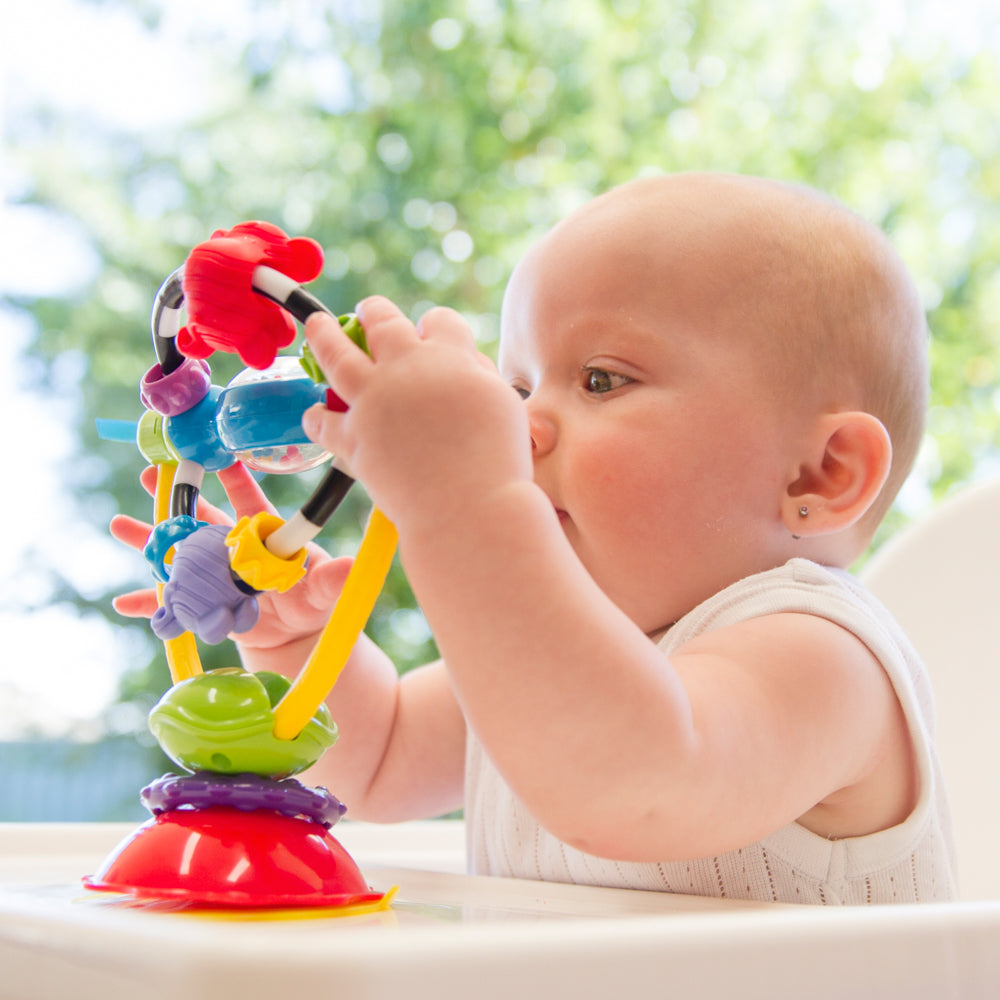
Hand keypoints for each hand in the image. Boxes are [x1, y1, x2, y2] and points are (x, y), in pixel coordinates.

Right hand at [110, 463, 352, 651]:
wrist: (294, 634)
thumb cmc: (311, 600)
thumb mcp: (322, 590)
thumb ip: (331, 579)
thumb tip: (351, 567)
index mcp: (261, 533)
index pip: (248, 499)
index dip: (235, 478)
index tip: (218, 456)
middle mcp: (232, 545)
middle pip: (200, 516)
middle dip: (174, 496)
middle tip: (147, 474)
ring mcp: (212, 571)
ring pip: (176, 551)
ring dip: (148, 539)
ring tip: (118, 525)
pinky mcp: (201, 600)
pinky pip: (170, 600)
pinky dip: (148, 602)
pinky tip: (122, 602)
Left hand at [300, 296, 531, 531]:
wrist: (468, 507)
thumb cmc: (498, 462)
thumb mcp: (505, 404)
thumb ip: (480, 375)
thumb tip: (463, 362)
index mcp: (450, 355)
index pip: (439, 320)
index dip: (435, 326)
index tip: (429, 333)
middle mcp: (406, 367)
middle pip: (382, 322)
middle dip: (374, 312)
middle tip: (368, 311)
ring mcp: (373, 400)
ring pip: (335, 354)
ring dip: (324, 336)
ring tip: (317, 326)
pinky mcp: (352, 437)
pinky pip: (323, 420)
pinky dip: (316, 418)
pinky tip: (314, 415)